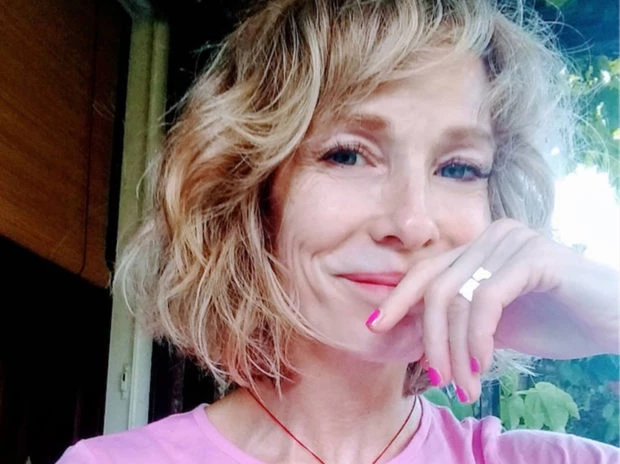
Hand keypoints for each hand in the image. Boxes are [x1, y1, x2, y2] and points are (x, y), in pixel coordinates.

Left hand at [368, 218, 618, 402]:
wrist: (613, 322)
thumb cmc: (557, 321)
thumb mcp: (494, 323)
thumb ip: (458, 320)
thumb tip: (411, 332)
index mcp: (477, 248)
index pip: (425, 271)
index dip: (397, 299)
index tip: (376, 328)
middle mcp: (490, 236)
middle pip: (435, 289)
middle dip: (430, 341)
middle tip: (438, 381)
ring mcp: (511, 241)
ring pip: (457, 298)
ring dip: (455, 350)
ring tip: (465, 385)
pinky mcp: (533, 256)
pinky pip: (486, 299)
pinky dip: (478, 337)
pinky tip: (484, 364)